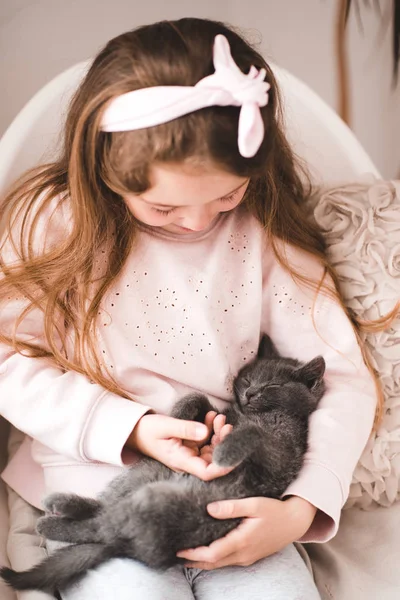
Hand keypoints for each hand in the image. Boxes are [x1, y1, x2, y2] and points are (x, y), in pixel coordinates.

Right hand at [126, 412, 232, 480]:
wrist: (135, 431)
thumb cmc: (147, 430)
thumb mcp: (166, 426)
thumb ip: (185, 429)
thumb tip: (205, 432)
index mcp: (181, 461)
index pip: (207, 472)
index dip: (223, 465)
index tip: (234, 451)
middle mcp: (187, 461)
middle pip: (213, 459)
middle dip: (223, 442)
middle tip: (225, 423)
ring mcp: (189, 454)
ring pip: (211, 449)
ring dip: (218, 433)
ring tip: (218, 417)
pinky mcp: (189, 447)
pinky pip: (205, 441)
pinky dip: (211, 429)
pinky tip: (211, 417)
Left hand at [177, 496, 316, 568]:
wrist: (295, 522)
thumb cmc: (275, 510)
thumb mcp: (254, 504)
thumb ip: (232, 507)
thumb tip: (210, 508)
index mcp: (242, 541)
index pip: (212, 553)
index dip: (193, 554)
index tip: (179, 549)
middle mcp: (243, 554)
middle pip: (213, 563)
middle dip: (193, 561)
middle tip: (175, 554)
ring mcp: (247, 557)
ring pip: (220, 564)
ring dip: (202, 561)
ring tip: (186, 554)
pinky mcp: (250, 556)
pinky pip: (227, 561)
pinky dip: (214, 559)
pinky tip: (206, 552)